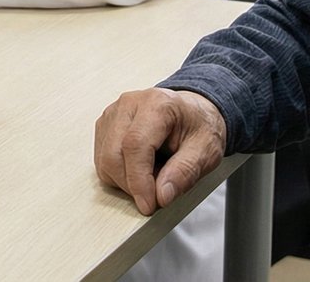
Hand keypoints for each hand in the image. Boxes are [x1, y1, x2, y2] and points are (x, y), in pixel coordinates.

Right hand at [93, 88, 227, 214]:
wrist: (191, 113)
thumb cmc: (198, 127)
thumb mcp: (207, 150)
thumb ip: (185, 172)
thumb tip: (161, 195)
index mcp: (157, 104)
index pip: (135, 144)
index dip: (139, 180)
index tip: (148, 204)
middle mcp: (129, 104)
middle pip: (113, 154)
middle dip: (132, 185)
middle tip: (156, 194)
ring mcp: (113, 114)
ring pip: (104, 160)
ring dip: (125, 181)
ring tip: (152, 174)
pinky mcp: (105, 126)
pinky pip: (102, 160)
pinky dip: (119, 174)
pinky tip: (139, 168)